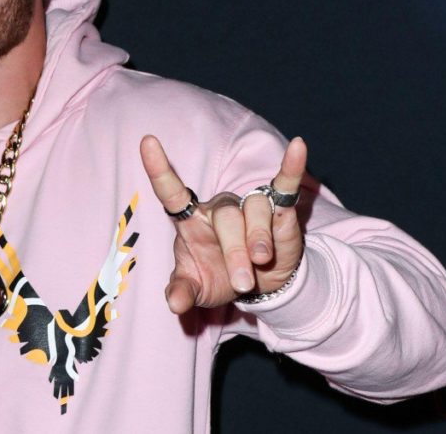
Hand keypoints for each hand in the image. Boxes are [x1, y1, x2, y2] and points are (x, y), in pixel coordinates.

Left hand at [140, 135, 305, 313]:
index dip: (159, 169)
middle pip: (226, 219)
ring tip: (261, 263)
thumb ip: (183, 292)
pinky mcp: (278, 209)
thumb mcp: (197, 289)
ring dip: (258, 240)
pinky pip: (284, 184)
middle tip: (241, 284)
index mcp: (192, 221)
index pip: (172, 192)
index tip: (147, 142)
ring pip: (254, 211)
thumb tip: (174, 303)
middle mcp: (219, 208)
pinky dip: (291, 167)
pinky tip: (298, 147)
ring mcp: (248, 205)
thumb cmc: (217, 277)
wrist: (255, 286)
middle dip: (235, 253)